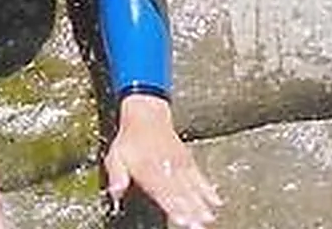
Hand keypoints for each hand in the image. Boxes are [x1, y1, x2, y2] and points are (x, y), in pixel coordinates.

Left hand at [103, 95, 221, 227]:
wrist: (146, 114)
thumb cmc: (130, 139)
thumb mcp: (115, 156)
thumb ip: (116, 176)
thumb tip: (115, 193)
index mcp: (148, 170)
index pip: (162, 193)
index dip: (173, 207)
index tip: (182, 220)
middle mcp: (166, 169)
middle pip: (181, 194)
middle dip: (191, 212)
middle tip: (199, 226)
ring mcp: (179, 165)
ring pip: (193, 187)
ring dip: (202, 204)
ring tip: (210, 218)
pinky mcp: (187, 161)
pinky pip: (200, 177)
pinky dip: (208, 189)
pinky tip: (216, 201)